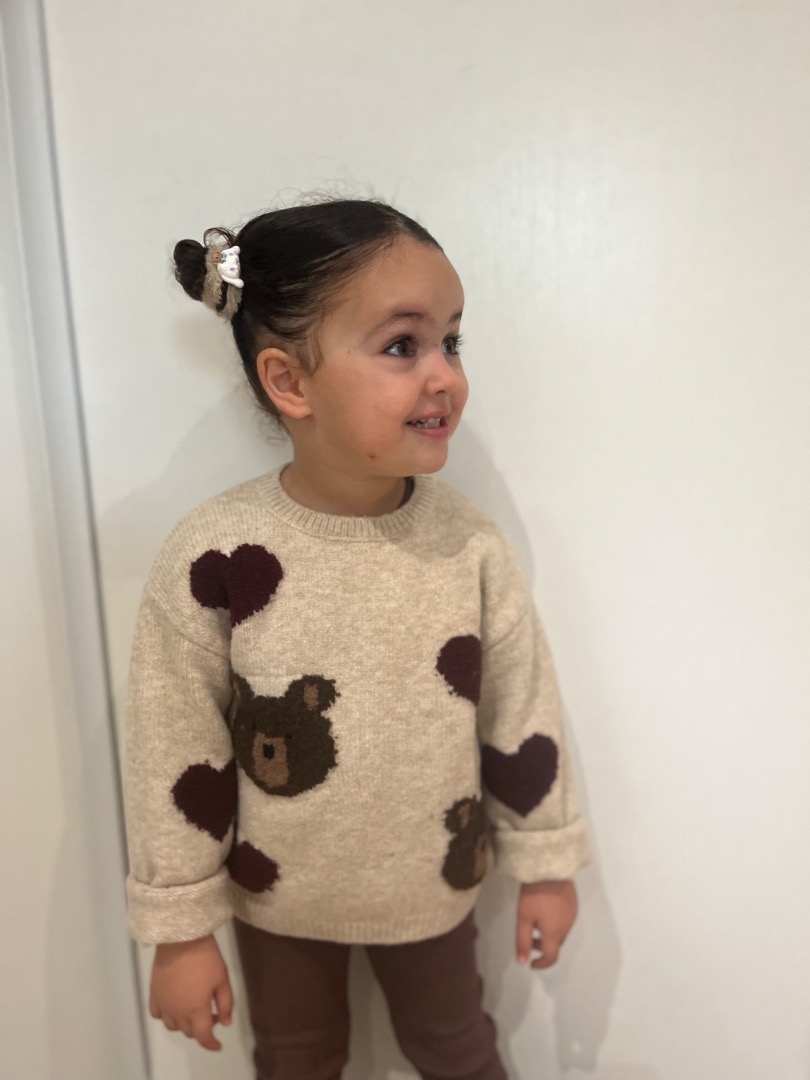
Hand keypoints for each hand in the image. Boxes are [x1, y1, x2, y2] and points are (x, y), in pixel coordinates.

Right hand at [149, 933, 233, 1050]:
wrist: (180, 938)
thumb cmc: (206, 957)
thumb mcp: (222, 979)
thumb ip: (226, 1004)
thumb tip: (225, 1023)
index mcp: (196, 1010)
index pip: (203, 1037)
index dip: (211, 1044)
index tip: (218, 1045)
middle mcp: (177, 1012)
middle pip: (188, 1031)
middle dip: (201, 1028)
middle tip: (213, 1013)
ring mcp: (163, 1003)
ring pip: (172, 1025)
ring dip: (184, 1023)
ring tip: (194, 1009)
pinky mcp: (153, 993)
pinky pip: (157, 1014)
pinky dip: (166, 1015)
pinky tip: (174, 1005)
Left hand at [516, 879, 577, 968]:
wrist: (549, 867)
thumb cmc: (534, 893)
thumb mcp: (523, 918)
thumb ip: (522, 941)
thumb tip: (522, 962)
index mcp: (555, 933)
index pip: (551, 957)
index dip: (541, 964)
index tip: (531, 963)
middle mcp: (567, 926)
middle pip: (556, 944)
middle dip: (543, 946)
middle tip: (529, 938)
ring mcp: (572, 914)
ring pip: (561, 932)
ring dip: (549, 934)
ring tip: (535, 921)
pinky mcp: (573, 903)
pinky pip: (565, 920)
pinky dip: (555, 923)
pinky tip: (545, 910)